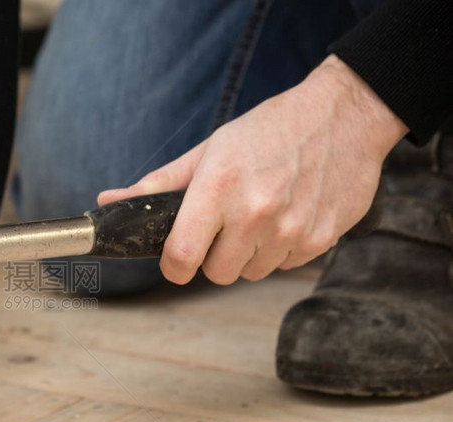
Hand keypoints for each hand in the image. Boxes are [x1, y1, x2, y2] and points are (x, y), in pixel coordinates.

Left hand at [98, 55, 406, 284]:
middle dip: (214, 256)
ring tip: (260, 215)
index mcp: (219, 188)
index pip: (182, 257)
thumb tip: (107, 202)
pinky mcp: (321, 240)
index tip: (177, 259)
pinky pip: (285, 265)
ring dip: (249, 254)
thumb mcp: (208, 150)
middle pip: (217, 274)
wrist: (345, 115)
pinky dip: (281, 249)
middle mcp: (255, 213)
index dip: (174, 265)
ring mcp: (291, 230)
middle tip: (225, 226)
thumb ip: (158, 185)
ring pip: (251, 273)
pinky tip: (289, 215)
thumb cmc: (269, 130)